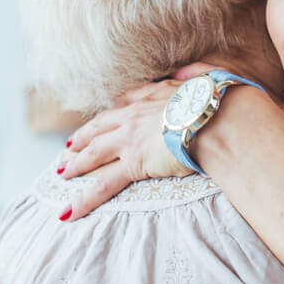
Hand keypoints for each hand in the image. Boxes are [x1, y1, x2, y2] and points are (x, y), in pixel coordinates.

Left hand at [58, 72, 211, 219]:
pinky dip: (84, 199)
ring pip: (94, 153)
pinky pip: (103, 185)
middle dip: (82, 138)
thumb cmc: (221, 101)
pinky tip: (68, 211)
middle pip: (100, 127)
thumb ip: (197, 74)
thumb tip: (193, 72)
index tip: (101, 120)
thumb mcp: (208, 78)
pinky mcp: (134, 163)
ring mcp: (130, 139)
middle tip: (68, 148)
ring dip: (75, 164)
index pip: (124, 103)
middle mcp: (136, 115)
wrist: (220, 119)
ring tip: (62, 173)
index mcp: (154, 96)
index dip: (110, 114)